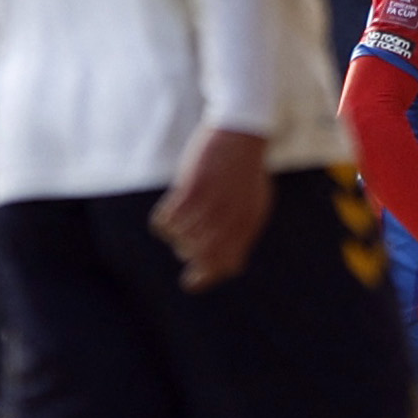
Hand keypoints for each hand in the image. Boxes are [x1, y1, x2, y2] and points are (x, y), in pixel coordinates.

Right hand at [150, 129, 273, 291]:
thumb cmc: (246, 174)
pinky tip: (167, 215)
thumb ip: (240, 234)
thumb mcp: (254, 206)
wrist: (241, 136)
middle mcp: (229, 219)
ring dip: (176, 236)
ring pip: (180, 239)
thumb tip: (228, 266)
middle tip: (185, 247)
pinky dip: (163, 222)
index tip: (191, 281)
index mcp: (246, 225)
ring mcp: (209, 204)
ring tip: (179, 224)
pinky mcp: (191, 189)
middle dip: (188, 255)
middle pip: (199, 256)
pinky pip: (166, 220)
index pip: (226, 265)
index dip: (206, 277)